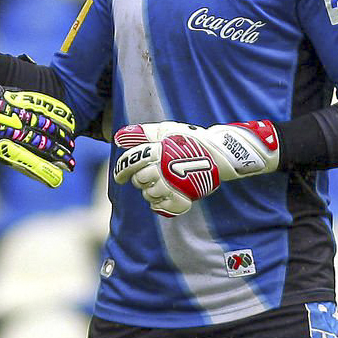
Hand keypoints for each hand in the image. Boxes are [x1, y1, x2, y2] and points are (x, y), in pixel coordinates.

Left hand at [112, 120, 278, 216]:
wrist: (219, 152)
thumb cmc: (189, 139)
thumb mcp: (165, 130)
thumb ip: (142, 133)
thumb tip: (119, 137)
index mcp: (158, 151)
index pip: (132, 162)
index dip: (121, 170)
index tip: (120, 179)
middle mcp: (164, 168)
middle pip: (140, 180)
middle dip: (139, 180)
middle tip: (146, 177)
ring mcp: (175, 183)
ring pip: (150, 195)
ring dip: (150, 192)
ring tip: (158, 185)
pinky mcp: (186, 196)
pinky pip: (165, 207)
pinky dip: (161, 205)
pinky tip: (163, 198)